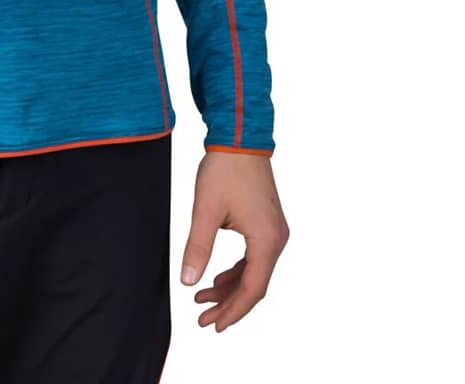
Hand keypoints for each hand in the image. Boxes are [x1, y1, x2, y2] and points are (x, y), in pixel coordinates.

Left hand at [180, 150, 288, 331]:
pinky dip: (237, 270)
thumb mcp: (205, 210)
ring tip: (203, 299)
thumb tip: (187, 281)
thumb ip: (197, 247)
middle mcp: (277, 239)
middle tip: (204, 319)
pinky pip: (254, 257)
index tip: (214, 325)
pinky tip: (217, 277)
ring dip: (230, 287)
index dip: (233, 311)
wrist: (240, 138)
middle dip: (229, 304)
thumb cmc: (225, 170)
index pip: (252, 289)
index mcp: (266, 240)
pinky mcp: (267, 223)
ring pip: (254, 271)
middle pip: (255, 284)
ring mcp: (274, 231)